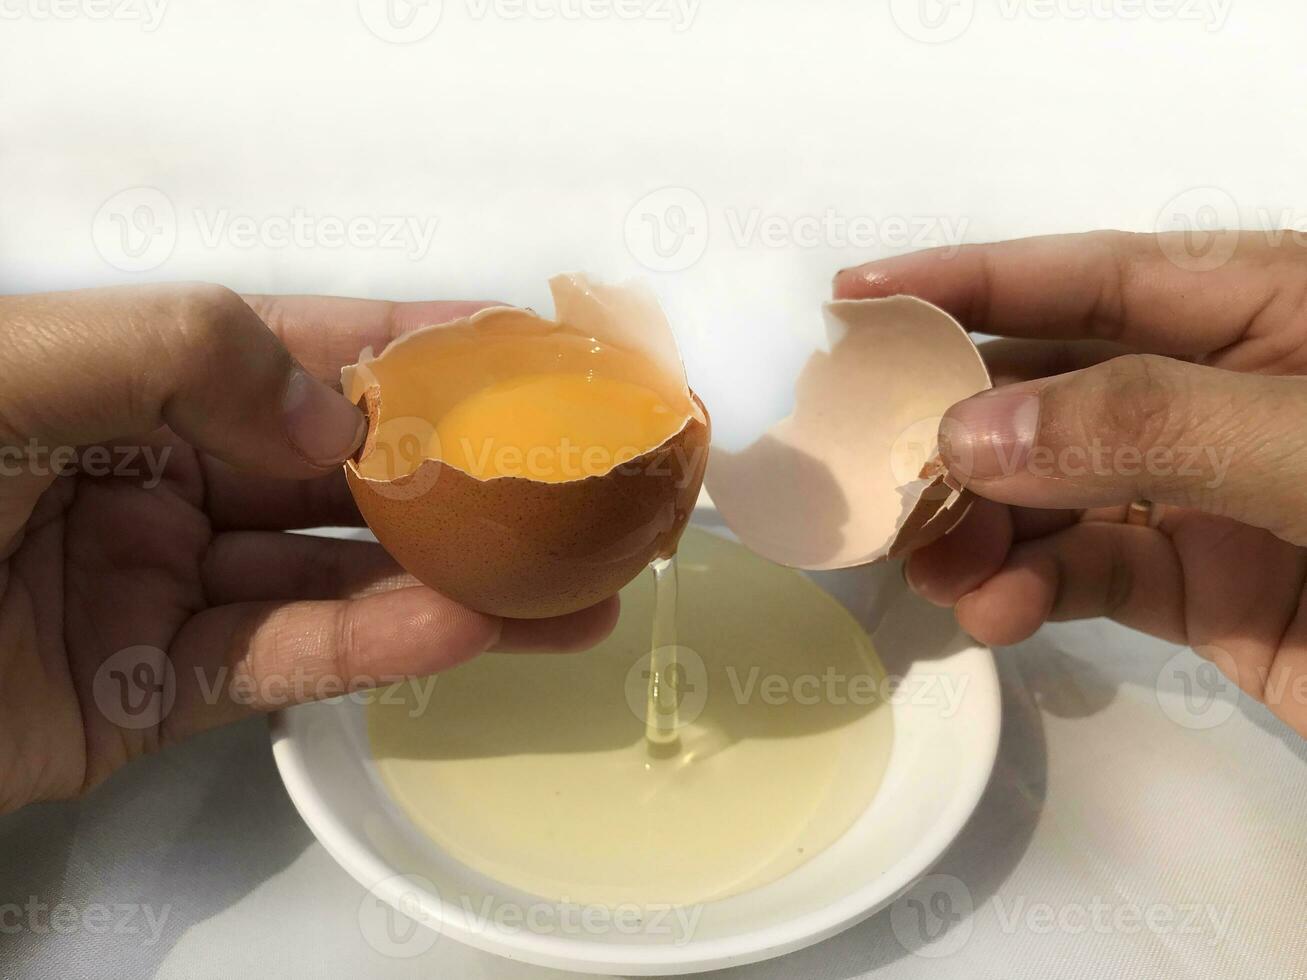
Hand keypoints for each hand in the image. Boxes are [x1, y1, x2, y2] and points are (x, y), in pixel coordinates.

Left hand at [0, 284, 617, 812]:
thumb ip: (187, 352)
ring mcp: (165, 585)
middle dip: (468, 478)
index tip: (530, 359)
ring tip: (573, 586)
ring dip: (456, 581)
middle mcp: (163, 473)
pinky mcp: (155, 691)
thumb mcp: (17, 369)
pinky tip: (467, 632)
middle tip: (580, 489)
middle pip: (344, 471)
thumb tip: (341, 410)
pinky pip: (285, 660)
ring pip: (336, 573)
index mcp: (130, 378)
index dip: (422, 351)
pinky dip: (377, 647)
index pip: (306, 350)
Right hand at [835, 231, 1306, 737]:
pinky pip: (1089, 576)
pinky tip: (995, 615)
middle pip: (1050, 387)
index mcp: (1271, 307)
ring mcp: (1212, 496)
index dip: (968, 278)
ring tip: (926, 561)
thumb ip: (1149, 423)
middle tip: (867, 463)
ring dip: (980, 523)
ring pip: (1053, 492)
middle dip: (954, 421)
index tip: (854, 294)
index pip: (1089, 276)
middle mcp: (1224, 393)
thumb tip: (974, 431)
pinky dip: (1030, 593)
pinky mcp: (1211, 592)